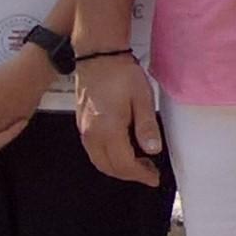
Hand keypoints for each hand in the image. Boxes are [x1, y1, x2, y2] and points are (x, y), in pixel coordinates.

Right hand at [76, 52, 166, 183]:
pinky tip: (122, 152)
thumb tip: (153, 150)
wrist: (98, 57)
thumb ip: (147, 127)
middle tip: (149, 172)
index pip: (124, 164)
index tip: (154, 178)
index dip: (140, 174)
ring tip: (138, 164)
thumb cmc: (121, 75)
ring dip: (118, 168)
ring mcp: (84, 130)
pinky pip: (93, 151)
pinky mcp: (81, 124)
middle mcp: (92, 135)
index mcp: (108, 130)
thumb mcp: (142, 98)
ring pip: (99, 161)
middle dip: (130, 174)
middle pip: (109, 167)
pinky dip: (108, 159)